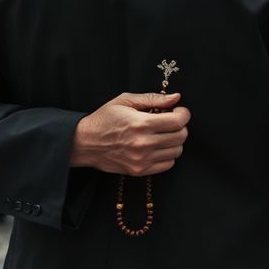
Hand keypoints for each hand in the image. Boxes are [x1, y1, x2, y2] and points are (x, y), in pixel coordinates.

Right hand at [70, 93, 189, 175]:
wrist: (84, 143)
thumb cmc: (104, 119)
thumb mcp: (125, 100)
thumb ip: (153, 98)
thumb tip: (176, 97)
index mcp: (141, 124)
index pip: (178, 121)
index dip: (183, 114)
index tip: (178, 110)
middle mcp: (144, 144)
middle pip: (180, 136)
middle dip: (180, 126)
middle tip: (170, 121)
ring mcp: (142, 160)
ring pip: (177, 151)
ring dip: (174, 140)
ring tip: (163, 133)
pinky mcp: (140, 170)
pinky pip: (168, 164)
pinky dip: (168, 154)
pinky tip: (157, 146)